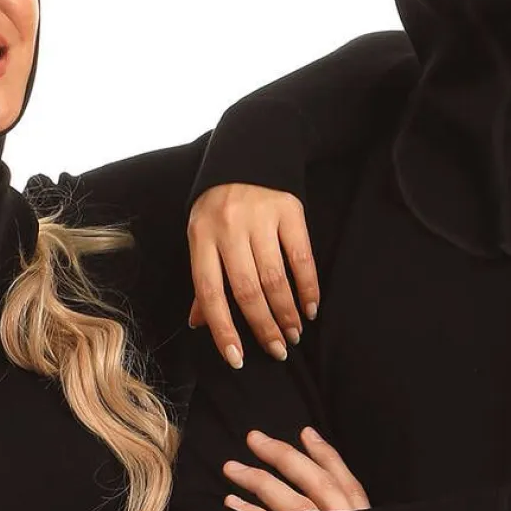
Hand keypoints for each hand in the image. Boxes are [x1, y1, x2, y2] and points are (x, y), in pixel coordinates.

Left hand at [187, 183, 319, 367]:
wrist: (249, 152)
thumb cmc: (219, 205)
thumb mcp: (201, 234)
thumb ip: (204, 277)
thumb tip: (200, 324)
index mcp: (201, 237)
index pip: (209, 292)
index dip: (222, 329)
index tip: (237, 358)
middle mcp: (228, 228)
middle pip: (246, 289)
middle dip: (263, 326)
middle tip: (278, 351)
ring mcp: (260, 217)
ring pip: (275, 277)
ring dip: (287, 312)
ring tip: (293, 334)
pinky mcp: (289, 210)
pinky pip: (301, 256)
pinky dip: (308, 286)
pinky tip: (310, 307)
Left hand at [224, 431, 427, 510]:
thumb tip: (324, 482)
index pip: (343, 476)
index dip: (323, 452)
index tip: (304, 432)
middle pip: (311, 480)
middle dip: (280, 455)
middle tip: (252, 437)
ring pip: (287, 502)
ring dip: (256, 481)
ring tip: (230, 469)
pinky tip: (231, 504)